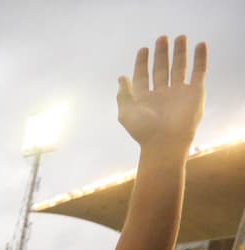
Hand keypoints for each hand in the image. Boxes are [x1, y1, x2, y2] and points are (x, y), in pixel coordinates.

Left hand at [117, 36, 206, 150]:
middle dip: (161, 54)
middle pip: (161, 69)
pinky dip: (200, 59)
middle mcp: (162, 94)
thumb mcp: (126, 112)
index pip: (142, 76)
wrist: (166, 141)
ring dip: (180, 53)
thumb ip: (123, 94)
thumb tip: (121, 78)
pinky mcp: (195, 93)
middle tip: (162, 38)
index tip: (143, 49)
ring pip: (180, 68)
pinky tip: (200, 46)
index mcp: (145, 98)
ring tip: (181, 37)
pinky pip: (199, 72)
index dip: (142, 62)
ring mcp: (179, 92)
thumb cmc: (143, 129)